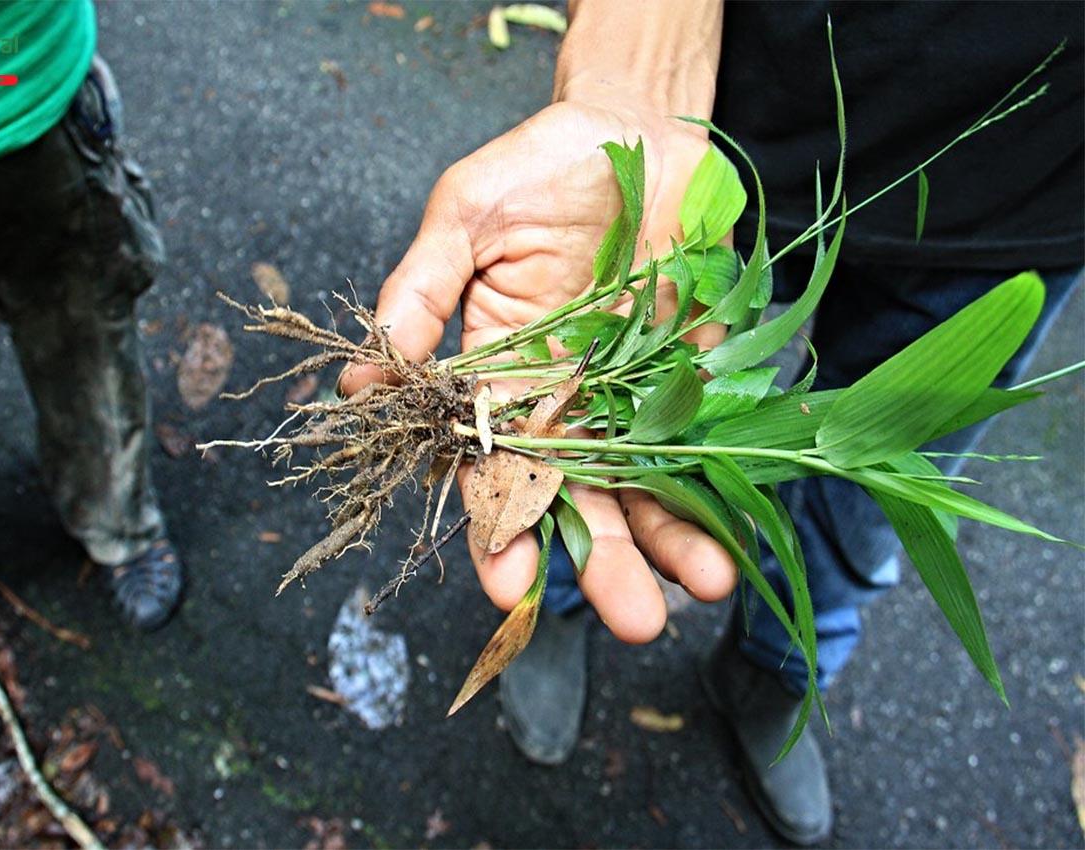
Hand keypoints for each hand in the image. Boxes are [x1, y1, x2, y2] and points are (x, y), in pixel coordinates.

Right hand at [344, 97, 737, 641]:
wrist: (639, 126)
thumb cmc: (537, 165)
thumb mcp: (467, 218)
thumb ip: (422, 293)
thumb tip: (362, 380)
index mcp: (500, 379)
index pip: (494, 470)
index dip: (500, 528)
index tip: (511, 583)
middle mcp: (567, 400)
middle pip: (583, 498)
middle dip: (606, 562)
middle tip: (634, 622)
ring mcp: (638, 391)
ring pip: (652, 481)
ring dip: (678, 536)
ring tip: (707, 585)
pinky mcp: (700, 370)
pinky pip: (714, 433)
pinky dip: (728, 474)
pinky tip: (747, 519)